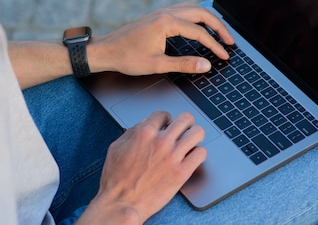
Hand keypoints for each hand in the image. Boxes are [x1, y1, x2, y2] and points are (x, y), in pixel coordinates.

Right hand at [76, 111, 206, 223]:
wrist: (121, 203)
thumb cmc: (116, 178)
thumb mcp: (117, 147)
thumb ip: (132, 132)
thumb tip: (145, 124)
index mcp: (145, 132)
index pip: (164, 114)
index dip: (166, 119)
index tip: (167, 125)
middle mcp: (161, 141)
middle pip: (185, 119)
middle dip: (185, 123)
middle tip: (184, 129)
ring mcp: (173, 156)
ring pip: (198, 133)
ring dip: (195, 135)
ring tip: (192, 141)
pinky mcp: (182, 172)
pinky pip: (201, 154)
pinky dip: (198, 153)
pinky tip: (192, 157)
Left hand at [89, 2, 234, 75]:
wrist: (106, 50)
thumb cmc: (128, 58)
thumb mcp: (157, 65)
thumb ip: (184, 64)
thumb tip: (206, 65)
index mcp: (167, 22)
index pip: (199, 32)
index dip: (215, 45)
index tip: (225, 55)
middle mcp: (166, 12)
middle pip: (201, 14)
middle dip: (219, 27)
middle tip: (230, 42)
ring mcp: (161, 12)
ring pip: (193, 8)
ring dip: (208, 19)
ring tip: (219, 33)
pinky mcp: (158, 15)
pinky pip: (184, 9)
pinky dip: (197, 16)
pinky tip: (200, 26)